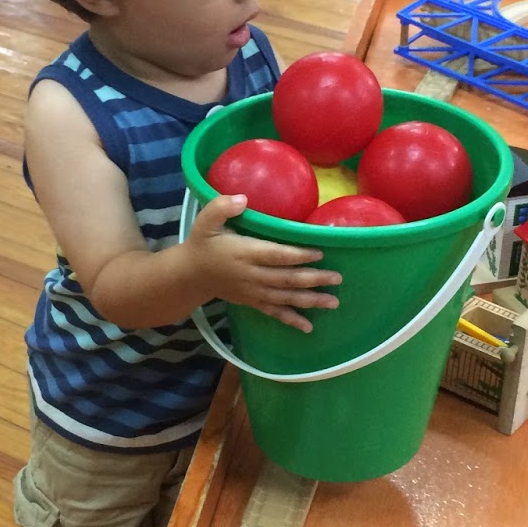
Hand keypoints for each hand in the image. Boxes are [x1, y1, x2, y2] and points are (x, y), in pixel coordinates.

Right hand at [185, 196, 340, 332]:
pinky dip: (291, 320)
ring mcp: (253, 292)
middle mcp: (251, 275)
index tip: (319, 253)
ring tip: (333, 302)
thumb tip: (242, 199)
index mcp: (244, 253)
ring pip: (285, 298)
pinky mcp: (253, 302)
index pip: (275, 255)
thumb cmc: (202, 244)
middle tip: (337, 278)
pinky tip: (309, 327)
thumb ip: (221, 207)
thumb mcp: (205, 221)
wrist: (190, 275)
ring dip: (310, 300)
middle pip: (286, 279)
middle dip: (313, 279)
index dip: (297, 255)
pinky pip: (274, 313)